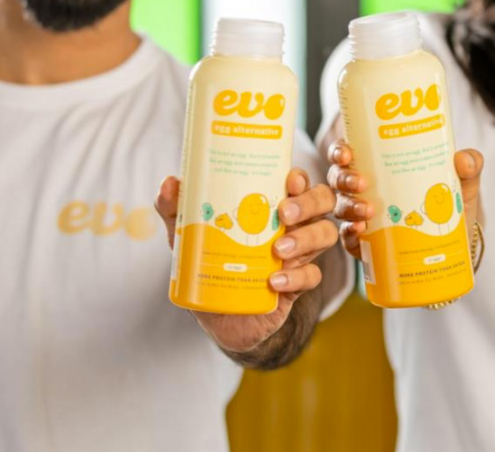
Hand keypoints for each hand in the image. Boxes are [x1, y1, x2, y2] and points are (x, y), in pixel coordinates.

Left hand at [155, 169, 338, 353]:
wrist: (220, 316)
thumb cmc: (209, 264)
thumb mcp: (189, 237)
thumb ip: (176, 210)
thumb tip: (169, 183)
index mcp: (271, 205)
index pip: (297, 182)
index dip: (300, 178)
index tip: (288, 179)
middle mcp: (292, 225)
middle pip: (322, 202)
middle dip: (308, 203)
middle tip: (284, 213)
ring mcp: (298, 255)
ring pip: (324, 235)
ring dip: (305, 238)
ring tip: (278, 250)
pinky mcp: (297, 285)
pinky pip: (311, 276)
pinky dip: (296, 277)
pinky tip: (275, 281)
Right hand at [327, 140, 484, 259]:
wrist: (458, 249)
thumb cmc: (453, 208)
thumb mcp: (462, 185)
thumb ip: (469, 168)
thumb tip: (464, 159)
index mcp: (378, 168)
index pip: (348, 154)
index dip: (340, 151)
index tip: (347, 152)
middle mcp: (364, 191)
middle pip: (338, 179)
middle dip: (344, 179)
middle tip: (361, 183)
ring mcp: (362, 219)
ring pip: (341, 207)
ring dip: (349, 207)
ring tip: (368, 211)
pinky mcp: (366, 246)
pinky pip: (348, 239)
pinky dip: (350, 234)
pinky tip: (360, 231)